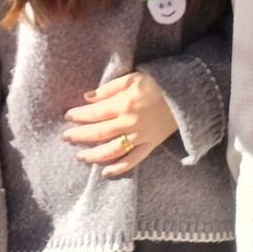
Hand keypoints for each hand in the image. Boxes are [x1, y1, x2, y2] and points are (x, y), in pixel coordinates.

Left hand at [61, 71, 176, 177]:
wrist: (186, 95)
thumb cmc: (158, 83)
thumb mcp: (132, 78)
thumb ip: (108, 88)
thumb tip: (87, 98)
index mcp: (124, 104)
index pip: (94, 113)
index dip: (79, 115)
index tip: (68, 117)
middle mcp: (129, 123)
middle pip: (99, 133)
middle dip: (80, 136)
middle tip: (66, 138)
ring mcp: (140, 137)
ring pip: (112, 150)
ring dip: (93, 155)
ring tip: (79, 156)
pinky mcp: (150, 145)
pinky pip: (133, 160)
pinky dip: (119, 168)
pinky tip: (105, 172)